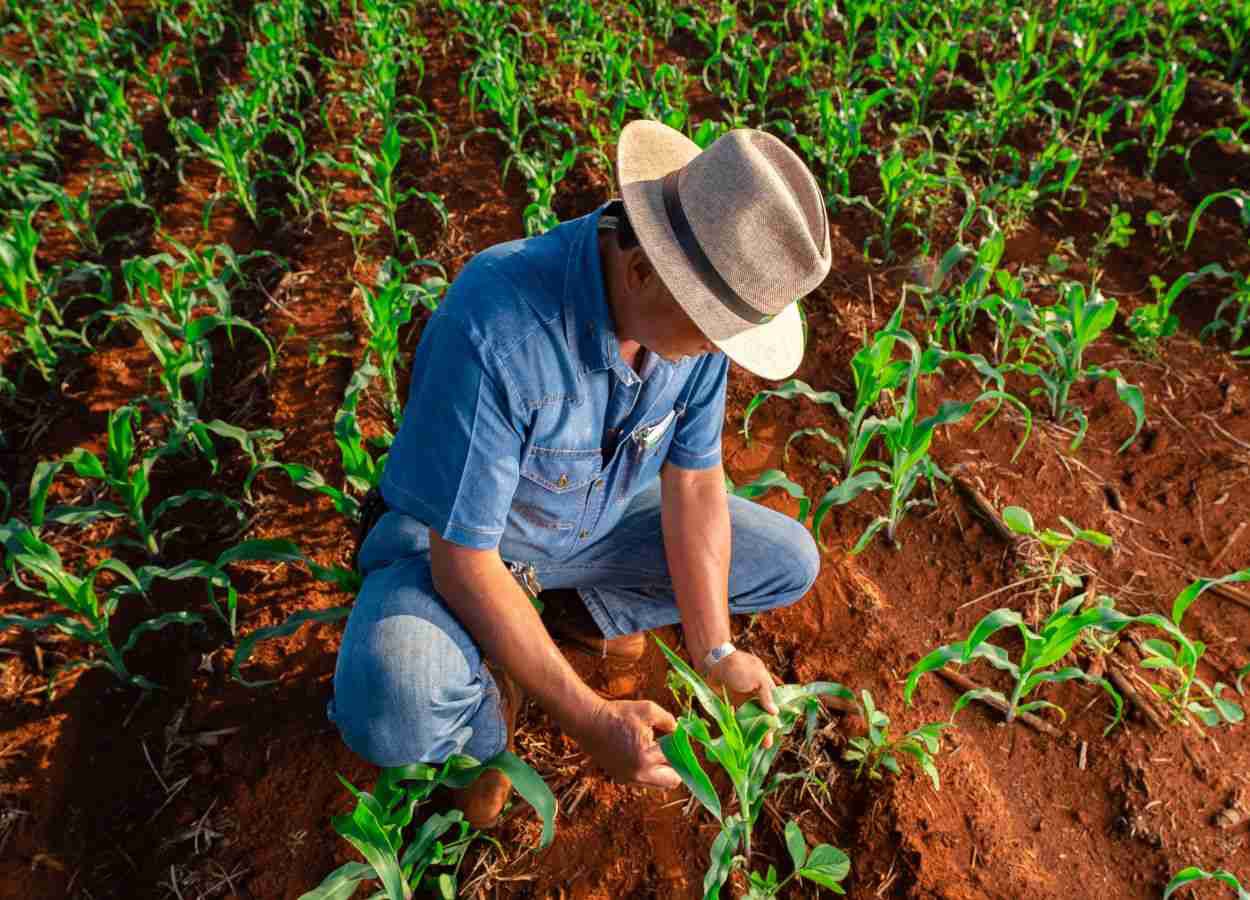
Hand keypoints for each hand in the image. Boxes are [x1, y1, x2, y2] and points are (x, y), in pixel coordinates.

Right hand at [568, 698, 682, 789]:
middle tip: (673, 749)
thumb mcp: (648, 710)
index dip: (683, 752)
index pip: (677, 763)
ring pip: (658, 783)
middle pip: (671, 781)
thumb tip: (679, 731)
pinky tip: (642, 751)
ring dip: (662, 769)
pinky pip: (644, 780)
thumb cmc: (617, 714)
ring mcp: (628, 778)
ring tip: (656, 748)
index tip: (683, 742)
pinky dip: (649, 769)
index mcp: (646, 758)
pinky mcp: (620, 778)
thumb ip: (669, 721)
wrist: (588, 722)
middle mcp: (638, 774)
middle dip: (676, 766)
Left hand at [703, 650, 780, 747]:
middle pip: (761, 714)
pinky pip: (734, 717)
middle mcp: (753, 693)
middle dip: (764, 728)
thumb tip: (775, 712)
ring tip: (754, 745)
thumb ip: (766, 695)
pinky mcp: (727, 702)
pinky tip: (738, 736)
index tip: (776, 732)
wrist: (712, 661)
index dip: (774, 718)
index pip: (773, 704)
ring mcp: (740, 698)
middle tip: (766, 744)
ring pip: (748, 718)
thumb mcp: (758, 678)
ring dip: (751, 730)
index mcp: (764, 685)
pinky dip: (736, 725)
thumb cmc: (738, 666)